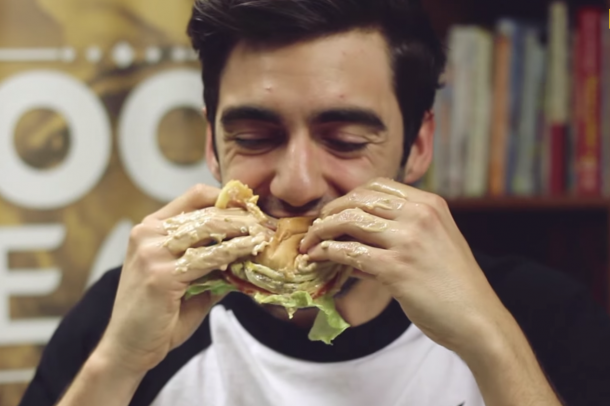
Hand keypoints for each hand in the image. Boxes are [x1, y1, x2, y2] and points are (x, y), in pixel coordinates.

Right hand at [96, 184, 266, 374]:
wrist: (128, 347)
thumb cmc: (158, 314)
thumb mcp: (184, 277)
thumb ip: (209, 259)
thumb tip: (248, 247)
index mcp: (150, 228)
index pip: (194, 197)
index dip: (226, 199)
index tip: (253, 209)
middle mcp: (147, 234)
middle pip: (205, 211)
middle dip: (241, 216)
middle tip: (267, 223)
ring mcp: (152, 252)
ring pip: (208, 228)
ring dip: (242, 230)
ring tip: (264, 234)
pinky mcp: (161, 275)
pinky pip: (208, 257)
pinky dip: (234, 252)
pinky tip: (250, 251)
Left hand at [299, 178, 511, 354]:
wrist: (478, 320)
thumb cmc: (454, 285)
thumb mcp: (435, 243)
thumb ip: (400, 232)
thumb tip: (353, 236)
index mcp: (430, 204)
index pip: (378, 185)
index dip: (349, 196)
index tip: (334, 211)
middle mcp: (420, 215)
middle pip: (359, 198)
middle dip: (330, 211)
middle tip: (315, 227)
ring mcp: (408, 240)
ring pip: (350, 220)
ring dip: (322, 231)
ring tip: (310, 243)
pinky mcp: (397, 268)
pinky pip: (350, 252)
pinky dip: (327, 253)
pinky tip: (319, 258)